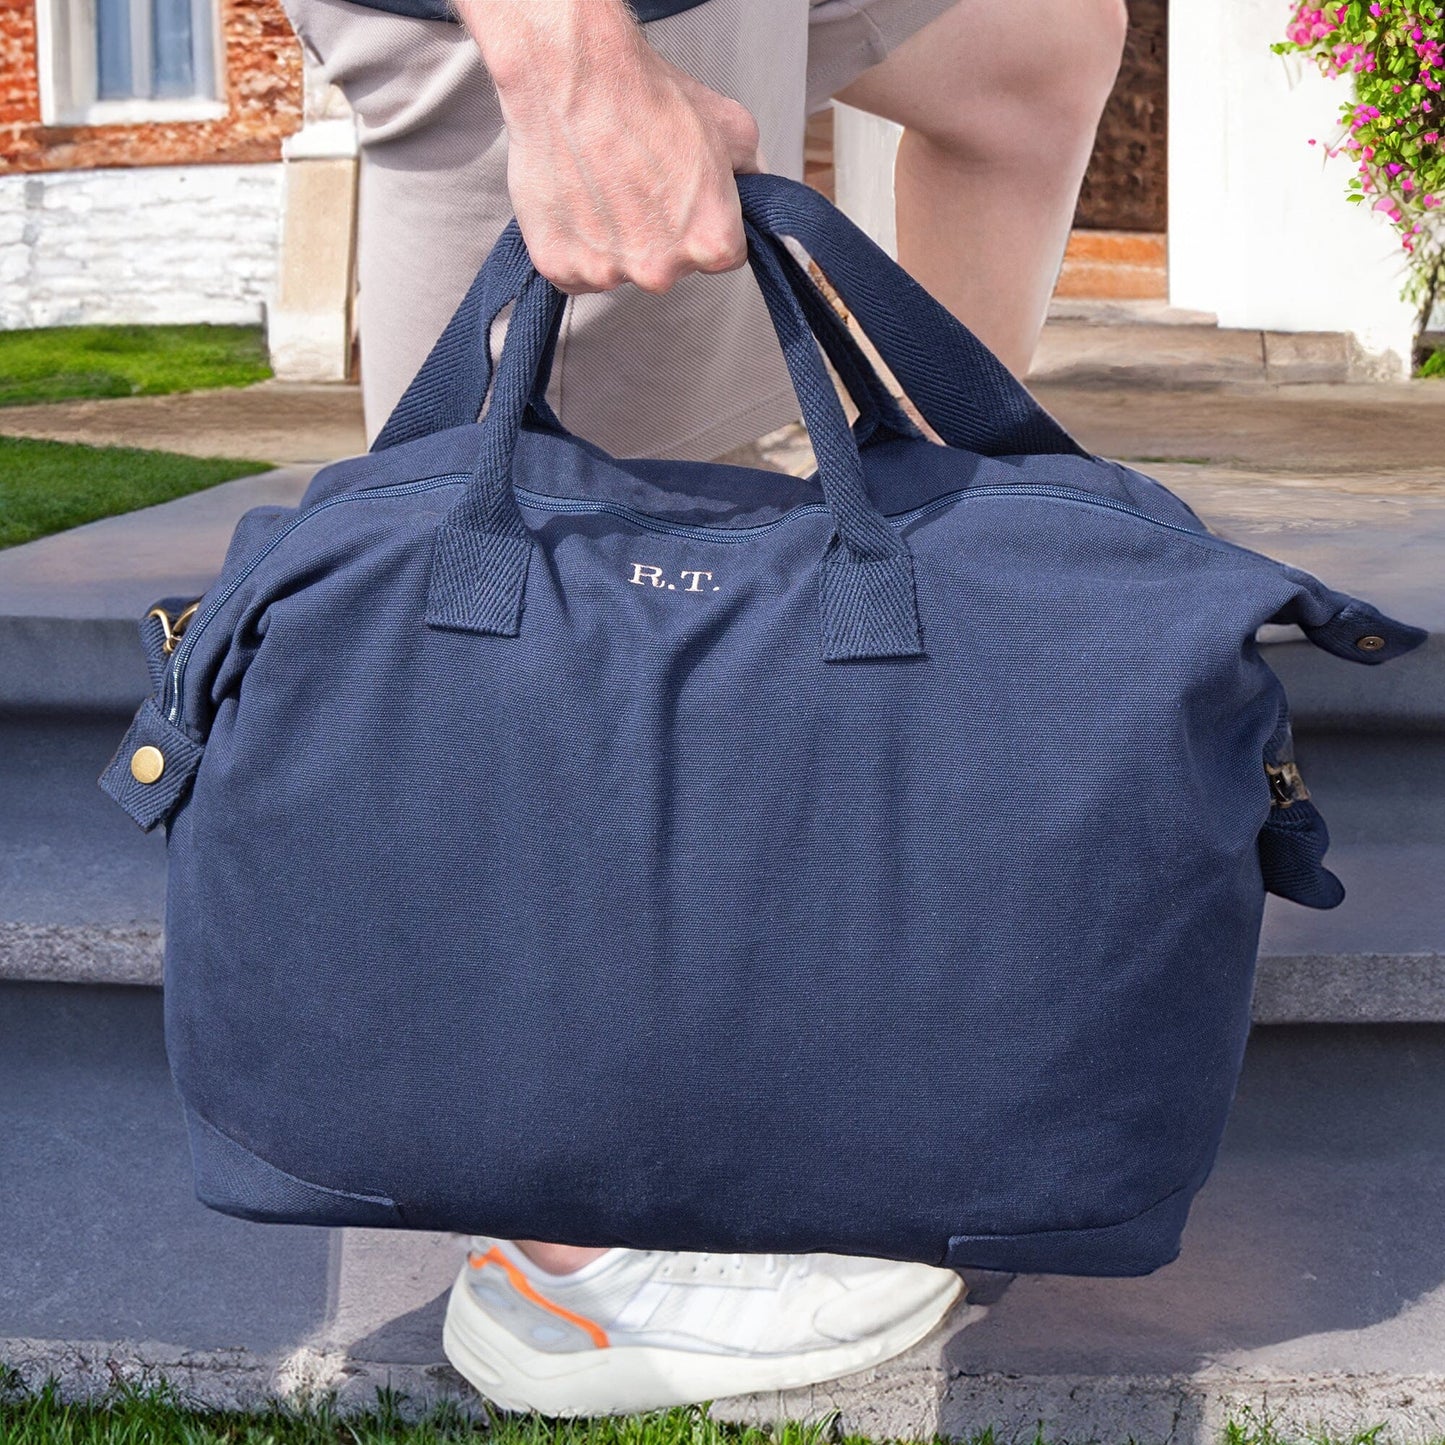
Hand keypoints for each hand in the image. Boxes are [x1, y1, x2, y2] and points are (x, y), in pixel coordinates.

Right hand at [457, 0, 760, 294]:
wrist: (570, 74)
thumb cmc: (644, 95)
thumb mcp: (730, 125)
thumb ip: (750, 173)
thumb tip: (753, 190)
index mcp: (712, 242)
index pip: (721, 255)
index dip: (704, 222)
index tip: (685, 198)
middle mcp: (661, 270)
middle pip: (667, 267)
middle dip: (659, 235)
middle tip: (639, 183)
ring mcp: (607, 273)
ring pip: (618, 270)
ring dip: (613, 241)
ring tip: (603, 186)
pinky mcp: (560, 267)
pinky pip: (574, 271)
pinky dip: (573, 244)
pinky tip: (577, 201)